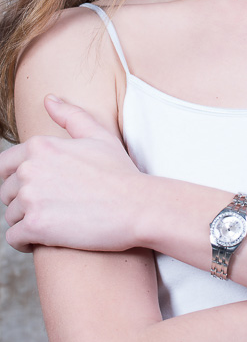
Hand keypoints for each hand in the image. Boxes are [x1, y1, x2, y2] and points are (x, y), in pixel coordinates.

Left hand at [0, 96, 143, 252]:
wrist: (137, 206)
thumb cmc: (120, 171)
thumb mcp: (98, 135)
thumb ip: (70, 115)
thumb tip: (48, 99)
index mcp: (40, 146)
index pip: (5, 166)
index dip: (19, 181)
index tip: (41, 190)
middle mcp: (30, 169)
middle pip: (7, 193)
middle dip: (24, 203)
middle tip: (54, 208)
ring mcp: (31, 197)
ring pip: (11, 217)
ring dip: (28, 222)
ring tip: (55, 223)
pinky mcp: (36, 225)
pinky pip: (14, 238)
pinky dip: (26, 242)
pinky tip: (47, 239)